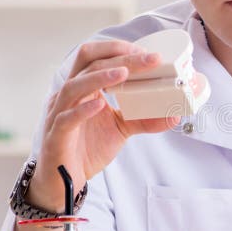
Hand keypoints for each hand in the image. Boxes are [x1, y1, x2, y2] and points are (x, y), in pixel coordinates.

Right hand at [28, 39, 176, 211]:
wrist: (66, 180)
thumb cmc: (88, 148)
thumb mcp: (121, 129)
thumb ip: (145, 119)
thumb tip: (175, 115)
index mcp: (82, 88)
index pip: (96, 57)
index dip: (119, 50)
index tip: (146, 53)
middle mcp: (68, 95)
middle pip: (88, 64)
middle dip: (118, 57)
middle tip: (147, 58)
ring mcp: (59, 113)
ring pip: (74, 86)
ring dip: (100, 77)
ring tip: (124, 72)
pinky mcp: (56, 135)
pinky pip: (67, 118)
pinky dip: (83, 110)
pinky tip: (100, 104)